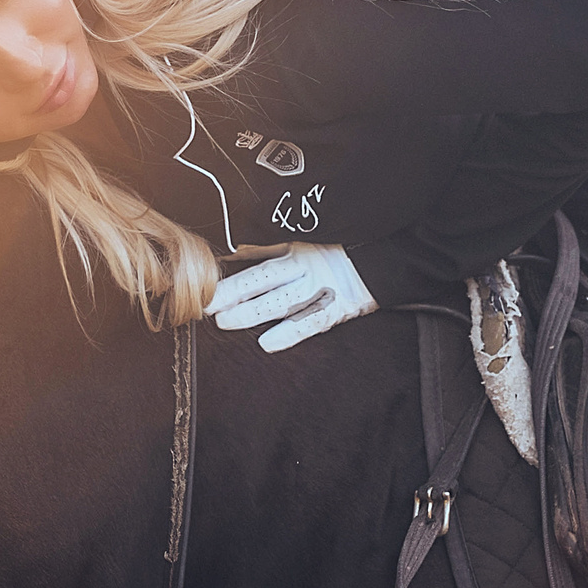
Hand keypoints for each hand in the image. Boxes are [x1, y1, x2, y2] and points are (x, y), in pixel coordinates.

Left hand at [209, 243, 377, 351]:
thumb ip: (268, 249)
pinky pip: (311, 322)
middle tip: (207, 307)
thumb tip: (234, 252)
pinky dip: (290, 333)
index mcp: (296, 252)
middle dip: (233, 294)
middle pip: (264, 281)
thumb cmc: (336, 253)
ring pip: (282, 302)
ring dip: (252, 312)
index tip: (206, 289)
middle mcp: (305, 269)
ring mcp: (321, 288)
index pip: (257, 266)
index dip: (231, 279)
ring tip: (227, 322)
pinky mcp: (339, 308)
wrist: (381, 261)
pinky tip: (269, 343)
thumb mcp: (302, 243)